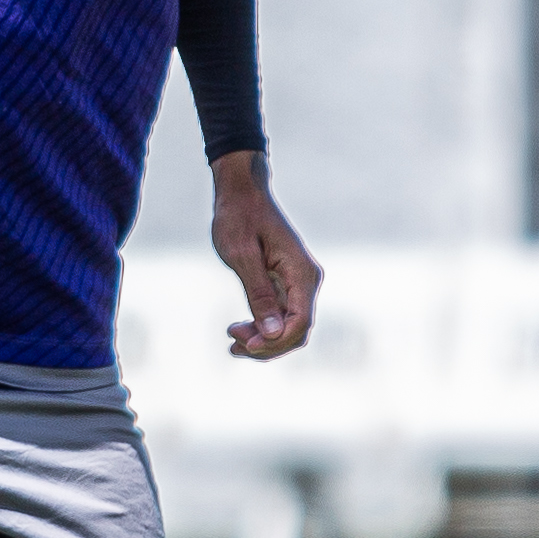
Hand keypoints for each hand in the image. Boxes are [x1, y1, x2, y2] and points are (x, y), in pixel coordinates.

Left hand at [210, 153, 318, 359]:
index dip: (275, 342)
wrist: (242, 192)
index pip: (300, 322)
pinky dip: (263, 329)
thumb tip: (274, 332)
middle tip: (232, 340)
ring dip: (264, 341)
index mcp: (301, 273)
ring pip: (289, 328)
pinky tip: (239, 332)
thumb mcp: (242, 255)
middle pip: (297, 331)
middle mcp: (306, 280)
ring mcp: (298, 284)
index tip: (245, 343)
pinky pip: (281, 317)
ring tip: (232, 341)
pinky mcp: (286, 284)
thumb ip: (259, 294)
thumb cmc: (239, 217)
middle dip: (268, 345)